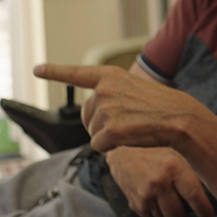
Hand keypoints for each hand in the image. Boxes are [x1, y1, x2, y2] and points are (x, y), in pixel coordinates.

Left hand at [32, 63, 214, 152]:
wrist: (180, 119)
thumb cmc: (160, 107)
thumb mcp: (134, 91)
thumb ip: (110, 97)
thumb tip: (91, 120)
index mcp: (110, 76)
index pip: (77, 73)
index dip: (54, 72)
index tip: (36, 69)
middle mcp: (104, 90)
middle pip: (86, 115)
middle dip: (99, 123)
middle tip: (126, 122)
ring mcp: (106, 109)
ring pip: (92, 132)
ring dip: (108, 136)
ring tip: (133, 128)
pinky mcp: (110, 130)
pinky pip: (99, 146)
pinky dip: (112, 147)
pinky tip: (131, 138)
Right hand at [106, 146, 215, 216]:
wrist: (123, 151)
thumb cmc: (159, 150)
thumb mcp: (178, 151)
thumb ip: (195, 166)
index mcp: (173, 166)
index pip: (194, 196)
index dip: (205, 210)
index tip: (211, 214)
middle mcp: (158, 182)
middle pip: (179, 215)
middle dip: (187, 216)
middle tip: (193, 211)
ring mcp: (144, 195)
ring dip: (173, 214)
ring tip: (175, 200)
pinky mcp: (135, 204)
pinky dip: (160, 212)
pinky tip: (160, 198)